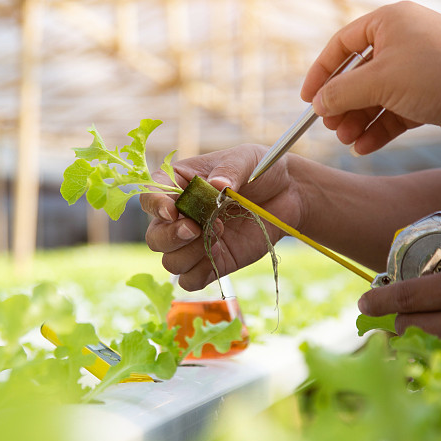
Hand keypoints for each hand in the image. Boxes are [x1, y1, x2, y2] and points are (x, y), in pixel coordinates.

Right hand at [139, 144, 298, 290]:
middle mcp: (181, 216)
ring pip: (170, 261)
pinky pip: (190, 280)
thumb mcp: (246, 160)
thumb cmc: (261, 170)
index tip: (172, 210)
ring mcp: (195, 242)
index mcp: (179, 184)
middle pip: (154, 237)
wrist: (289, 194)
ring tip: (219, 234)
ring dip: (190, 253)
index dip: (154, 205)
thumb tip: (217, 185)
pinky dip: (201, 272)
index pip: (150, 196)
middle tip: (197, 228)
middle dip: (171, 236)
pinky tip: (221, 252)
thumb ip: (230, 170)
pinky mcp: (212, 263)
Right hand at [300, 1, 440, 154]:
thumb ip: (340, 93)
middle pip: (358, 75)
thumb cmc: (436, 76)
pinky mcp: (430, 94)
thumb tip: (317, 104)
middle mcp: (404, 40)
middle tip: (330, 126)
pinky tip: (364, 147)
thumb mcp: (377, 82)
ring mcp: (418, 68)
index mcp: (390, 22)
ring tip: (347, 140)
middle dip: (342, 104)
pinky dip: (379, 129)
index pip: (342, 44)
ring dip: (359, 120)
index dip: (321, 72)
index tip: (307, 100)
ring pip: (376, 96)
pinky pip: (395, 111)